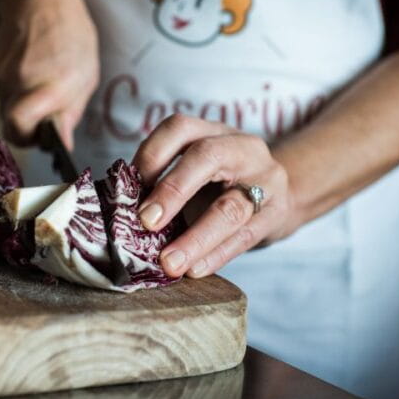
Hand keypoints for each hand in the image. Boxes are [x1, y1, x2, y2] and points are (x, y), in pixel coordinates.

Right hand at [0, 0, 98, 148]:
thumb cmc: (72, 36)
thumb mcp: (86, 76)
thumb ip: (70, 113)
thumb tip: (62, 144)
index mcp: (50, 84)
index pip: (20, 125)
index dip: (28, 139)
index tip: (42, 138)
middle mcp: (22, 80)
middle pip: (12, 125)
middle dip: (26, 129)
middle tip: (43, 116)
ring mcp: (3, 74)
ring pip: (6, 110)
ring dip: (22, 107)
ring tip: (40, 84)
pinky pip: (2, 94)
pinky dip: (15, 92)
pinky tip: (30, 73)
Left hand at [131, 114, 298, 278]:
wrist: (277, 194)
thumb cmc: (220, 183)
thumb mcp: (194, 170)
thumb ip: (162, 181)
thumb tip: (121, 210)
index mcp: (212, 131)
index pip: (179, 128)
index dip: (151, 155)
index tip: (129, 190)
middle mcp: (242, 147)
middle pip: (207, 158)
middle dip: (173, 190)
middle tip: (146, 222)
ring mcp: (265, 179)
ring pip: (231, 207)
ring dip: (195, 238)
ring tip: (169, 263)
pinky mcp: (277, 212)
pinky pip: (245, 237)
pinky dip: (216, 255)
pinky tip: (194, 270)